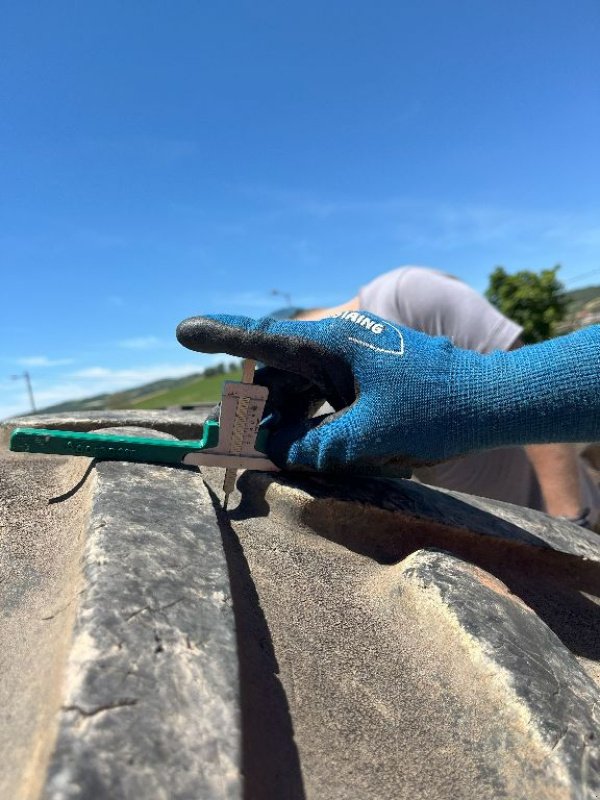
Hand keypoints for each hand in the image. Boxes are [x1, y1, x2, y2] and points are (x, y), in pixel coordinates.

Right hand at [176, 313, 599, 473]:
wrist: (493, 403)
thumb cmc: (435, 412)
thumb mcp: (366, 436)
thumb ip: (313, 446)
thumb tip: (273, 452)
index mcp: (335, 342)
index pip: (265, 337)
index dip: (220, 335)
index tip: (182, 331)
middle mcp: (338, 345)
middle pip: (277, 373)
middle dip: (251, 408)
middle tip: (223, 442)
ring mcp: (352, 360)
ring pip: (297, 388)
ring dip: (279, 420)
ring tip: (260, 453)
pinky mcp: (365, 378)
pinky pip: (320, 396)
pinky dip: (305, 420)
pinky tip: (297, 446)